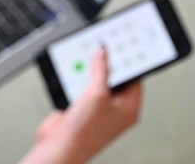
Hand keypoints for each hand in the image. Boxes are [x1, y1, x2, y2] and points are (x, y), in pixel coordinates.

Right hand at [21, 48, 141, 163]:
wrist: (59, 147)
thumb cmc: (84, 132)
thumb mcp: (97, 94)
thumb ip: (101, 71)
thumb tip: (103, 54)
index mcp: (129, 109)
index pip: (135, 79)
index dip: (129, 62)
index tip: (122, 47)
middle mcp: (115, 111)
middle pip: (115, 80)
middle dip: (107, 66)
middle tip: (102, 50)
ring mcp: (98, 111)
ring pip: (97, 84)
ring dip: (90, 73)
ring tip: (86, 60)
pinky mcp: (82, 110)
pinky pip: (82, 89)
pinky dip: (78, 81)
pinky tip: (74, 74)